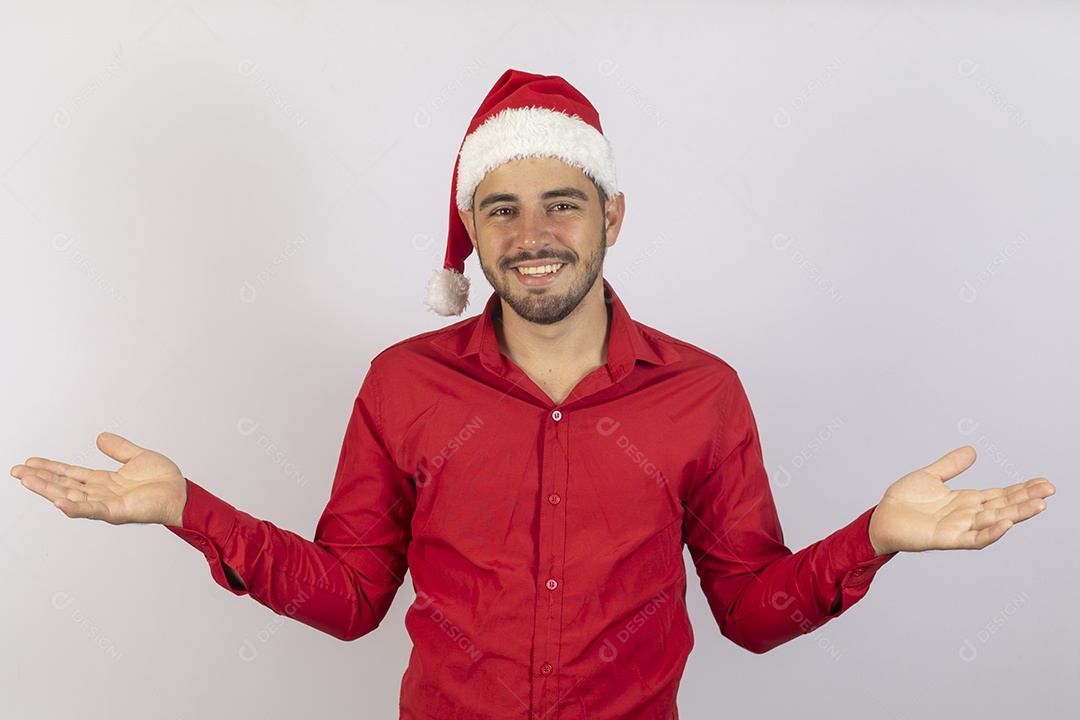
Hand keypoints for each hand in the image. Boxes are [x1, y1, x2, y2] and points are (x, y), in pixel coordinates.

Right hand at [11, 432, 186, 526]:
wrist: (182, 493)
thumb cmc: (164, 480)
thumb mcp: (137, 456)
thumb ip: (118, 448)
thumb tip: (99, 437)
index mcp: (104, 481)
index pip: (71, 474)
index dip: (50, 468)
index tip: (29, 462)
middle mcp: (101, 494)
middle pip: (64, 485)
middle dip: (40, 479)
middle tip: (16, 471)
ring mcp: (107, 504)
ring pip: (71, 496)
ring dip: (48, 489)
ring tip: (27, 480)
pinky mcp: (117, 512)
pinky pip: (93, 510)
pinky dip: (75, 507)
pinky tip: (58, 501)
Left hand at [868, 446, 1053, 555]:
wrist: (881, 518)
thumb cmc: (904, 501)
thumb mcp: (930, 475)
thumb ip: (951, 465)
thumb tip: (972, 451)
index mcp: (966, 500)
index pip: (1000, 494)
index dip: (1022, 488)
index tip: (1043, 481)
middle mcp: (967, 515)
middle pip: (1003, 506)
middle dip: (1027, 498)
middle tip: (1050, 490)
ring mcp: (958, 527)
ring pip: (994, 521)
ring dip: (1016, 514)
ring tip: (1039, 505)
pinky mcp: (946, 538)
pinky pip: (973, 538)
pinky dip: (990, 532)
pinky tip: (1005, 523)